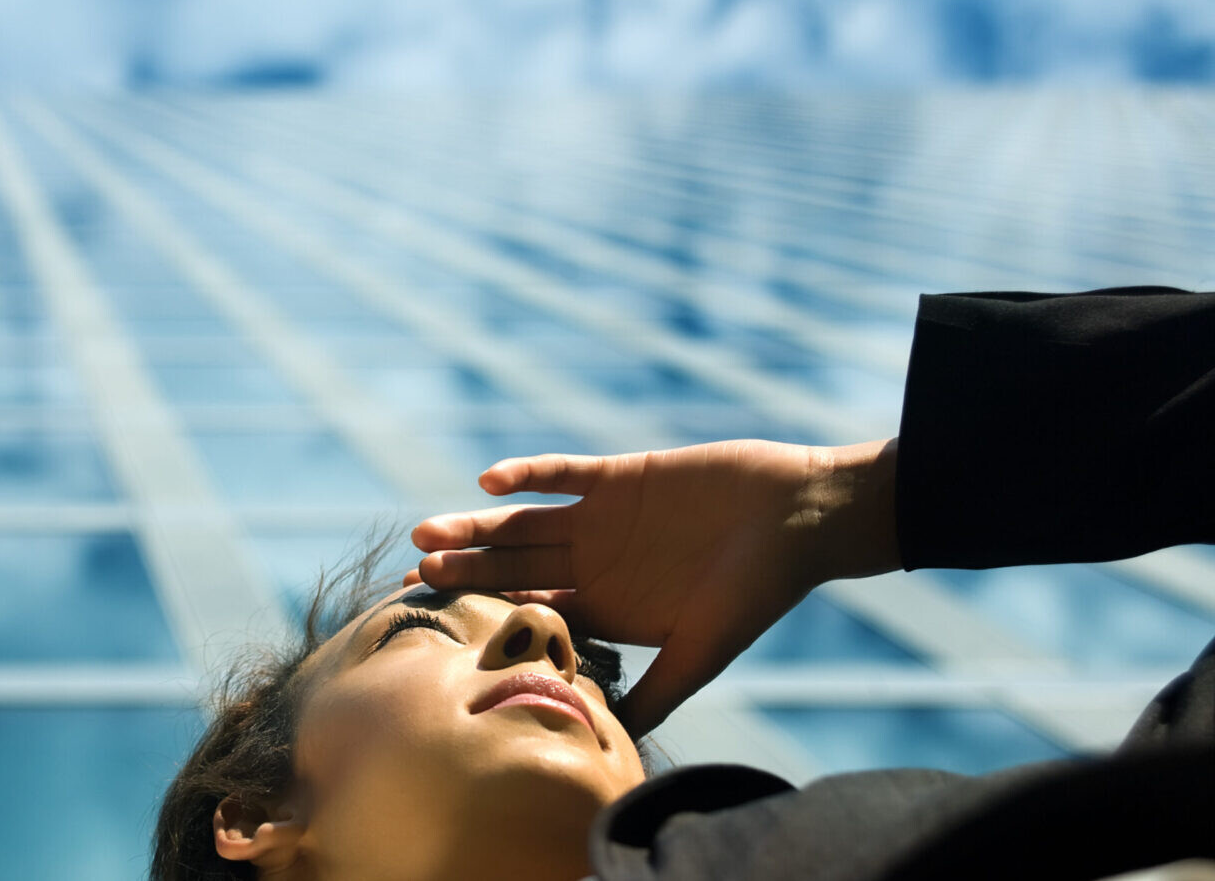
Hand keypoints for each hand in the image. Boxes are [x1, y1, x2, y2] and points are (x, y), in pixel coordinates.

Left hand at [405, 439, 898, 737]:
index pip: (530, 614)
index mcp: (605, 607)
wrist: (798, 517)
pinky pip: (561, 474)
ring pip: (523, 522)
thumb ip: (655, 693)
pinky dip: (527, 474)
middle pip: (513, 567)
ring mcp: (600, 519)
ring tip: (430, 532)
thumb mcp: (702, 651)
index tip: (436, 622)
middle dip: (466, 571)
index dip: (484, 617)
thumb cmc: (756, 591)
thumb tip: (610, 741)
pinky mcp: (617, 476)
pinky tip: (489, 482)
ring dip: (478, 526)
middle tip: (417, 574)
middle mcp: (593, 563)